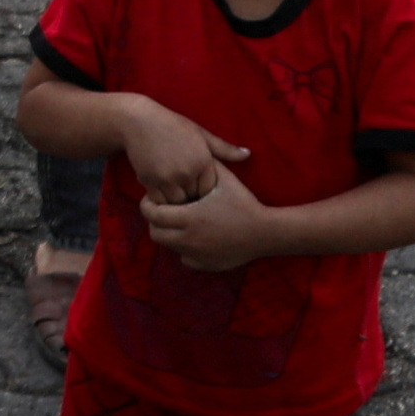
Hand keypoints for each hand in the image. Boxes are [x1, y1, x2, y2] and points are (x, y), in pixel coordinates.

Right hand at [108, 95, 245, 211]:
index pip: (211, 190)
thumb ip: (224, 148)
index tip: (200, 190)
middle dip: (192, 199)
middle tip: (189, 197)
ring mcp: (168, 178)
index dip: (206, 191)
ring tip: (176, 198)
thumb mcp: (200, 133)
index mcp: (203, 161)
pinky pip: (160, 201)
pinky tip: (161, 194)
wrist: (138, 121)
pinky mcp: (150, 182)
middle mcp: (187, 172)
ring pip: (178, 203)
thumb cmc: (172, 125)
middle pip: (195, 199)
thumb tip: (248, 154)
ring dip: (176, 202)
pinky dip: (161, 200)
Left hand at [143, 154, 283, 274]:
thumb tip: (193, 149)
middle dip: (156, 222)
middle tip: (165, 211)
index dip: (148, 205)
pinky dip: (186, 249)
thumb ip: (207, 165)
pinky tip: (197, 237)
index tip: (154, 199)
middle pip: (155, 233)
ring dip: (170, 235)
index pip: (151, 215)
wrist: (266, 232)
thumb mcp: (225, 180)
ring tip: (181, 222)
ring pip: (169, 247)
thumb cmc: (244, 203)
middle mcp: (188, 239)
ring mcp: (196, 255)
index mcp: (189, 217)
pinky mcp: (205, 265)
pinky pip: (185, 258)